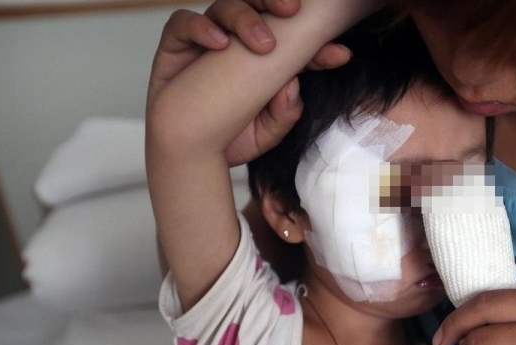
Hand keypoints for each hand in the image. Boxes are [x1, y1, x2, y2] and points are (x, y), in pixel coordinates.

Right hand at [147, 0, 353, 163]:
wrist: (187, 158)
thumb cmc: (227, 139)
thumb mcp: (266, 133)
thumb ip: (284, 113)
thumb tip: (292, 87)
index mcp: (265, 59)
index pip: (294, 40)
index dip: (317, 43)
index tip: (339, 55)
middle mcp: (237, 42)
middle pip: (257, 5)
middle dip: (276, 2)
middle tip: (293, 12)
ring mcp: (207, 40)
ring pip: (225, 6)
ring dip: (246, 17)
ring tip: (263, 44)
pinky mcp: (176, 44)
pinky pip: (183, 23)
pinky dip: (201, 28)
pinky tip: (219, 43)